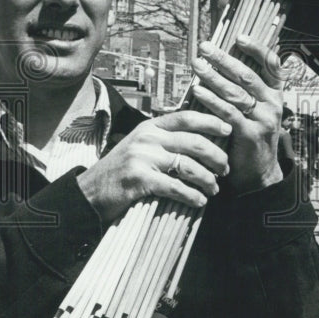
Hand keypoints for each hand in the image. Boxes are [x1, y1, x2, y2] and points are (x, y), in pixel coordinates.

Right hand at [77, 110, 231, 222]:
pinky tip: (200, 201)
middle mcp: (147, 138)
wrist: (89, 192)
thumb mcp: (141, 146)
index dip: (211, 121)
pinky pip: (175, 186)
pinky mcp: (139, 178)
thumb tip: (201, 140)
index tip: (229, 129)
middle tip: (226, 168)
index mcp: (150, 127)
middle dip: (216, 156)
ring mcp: (143, 157)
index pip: (186, 117)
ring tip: (214, 188)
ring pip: (188, 165)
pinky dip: (192, 195)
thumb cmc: (121, 170)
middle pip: (193, 142)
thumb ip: (165, 139)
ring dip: (207, 179)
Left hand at [190, 36, 284, 194]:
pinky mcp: (250, 134)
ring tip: (197, 65)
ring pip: (236, 92)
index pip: (272, 64)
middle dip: (224, 59)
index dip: (257, 49)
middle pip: (248, 75)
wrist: (259, 174)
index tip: (240, 37)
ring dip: (214, 77)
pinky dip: (212, 100)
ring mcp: (264, 119)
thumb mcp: (256, 111)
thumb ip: (245, 91)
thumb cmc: (251, 137)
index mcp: (275, 94)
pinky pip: (228, 113)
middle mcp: (273, 104)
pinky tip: (198, 91)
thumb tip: (223, 64)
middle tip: (205, 47)